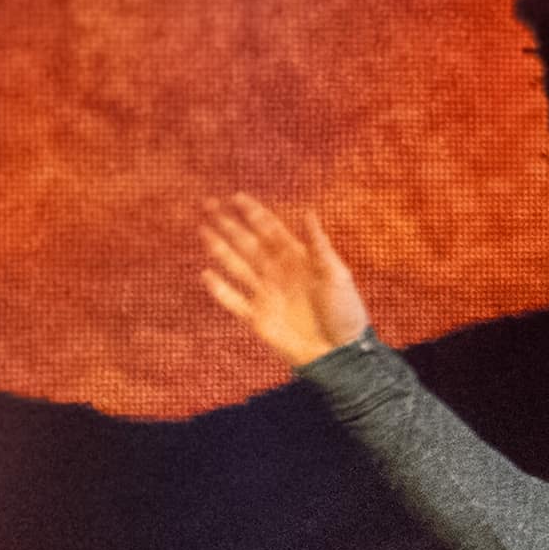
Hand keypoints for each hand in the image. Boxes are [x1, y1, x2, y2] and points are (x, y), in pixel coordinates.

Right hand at [196, 193, 373, 371]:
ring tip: (203, 231)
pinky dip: (220, 289)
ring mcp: (265, 294)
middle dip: (228, 224)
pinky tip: (206, 274)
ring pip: (236, 266)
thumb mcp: (336, 274)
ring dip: (219, 249)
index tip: (235, 197)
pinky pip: (234, 301)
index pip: (269, 229)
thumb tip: (308, 212)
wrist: (340, 353)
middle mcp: (277, 272)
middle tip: (207, 204)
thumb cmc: (345, 312)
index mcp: (296, 258)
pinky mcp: (258, 319)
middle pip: (247, 243)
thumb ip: (318, 245)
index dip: (253, 213)